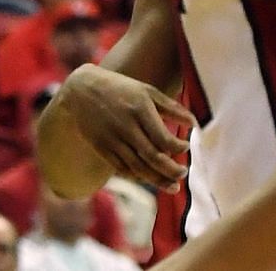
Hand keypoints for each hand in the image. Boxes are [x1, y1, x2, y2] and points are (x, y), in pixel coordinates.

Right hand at [56, 63, 194, 190]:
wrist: (80, 88)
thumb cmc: (119, 88)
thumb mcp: (145, 90)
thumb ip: (171, 107)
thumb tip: (194, 124)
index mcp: (139, 109)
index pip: (164, 139)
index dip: (178, 148)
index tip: (185, 147)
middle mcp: (125, 126)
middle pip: (153, 157)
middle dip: (172, 170)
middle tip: (183, 173)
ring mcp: (112, 138)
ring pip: (138, 167)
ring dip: (158, 181)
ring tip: (173, 187)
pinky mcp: (101, 147)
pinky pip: (122, 168)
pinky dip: (138, 177)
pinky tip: (149, 178)